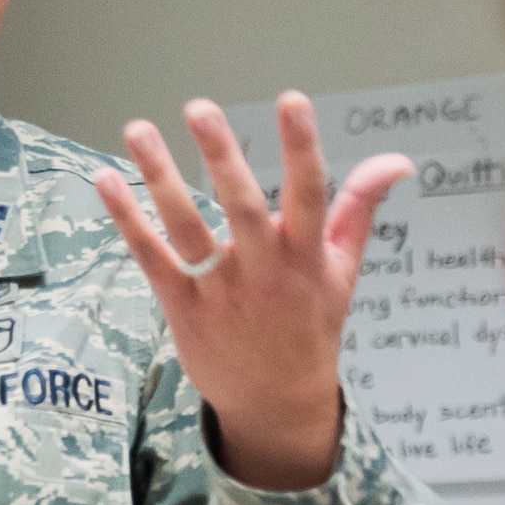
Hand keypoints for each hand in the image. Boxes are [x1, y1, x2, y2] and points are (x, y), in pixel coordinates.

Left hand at [95, 91, 413, 490]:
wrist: (276, 403)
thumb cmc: (310, 325)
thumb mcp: (343, 269)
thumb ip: (361, 207)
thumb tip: (398, 160)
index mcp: (305, 257)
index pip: (309, 193)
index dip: (301, 147)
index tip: (292, 101)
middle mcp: (263, 271)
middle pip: (241, 208)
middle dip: (221, 157)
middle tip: (200, 107)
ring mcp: (219, 290)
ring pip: (186, 229)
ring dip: (160, 179)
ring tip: (138, 129)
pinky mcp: (181, 307)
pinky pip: (151, 258)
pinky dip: (127, 220)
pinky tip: (105, 180)